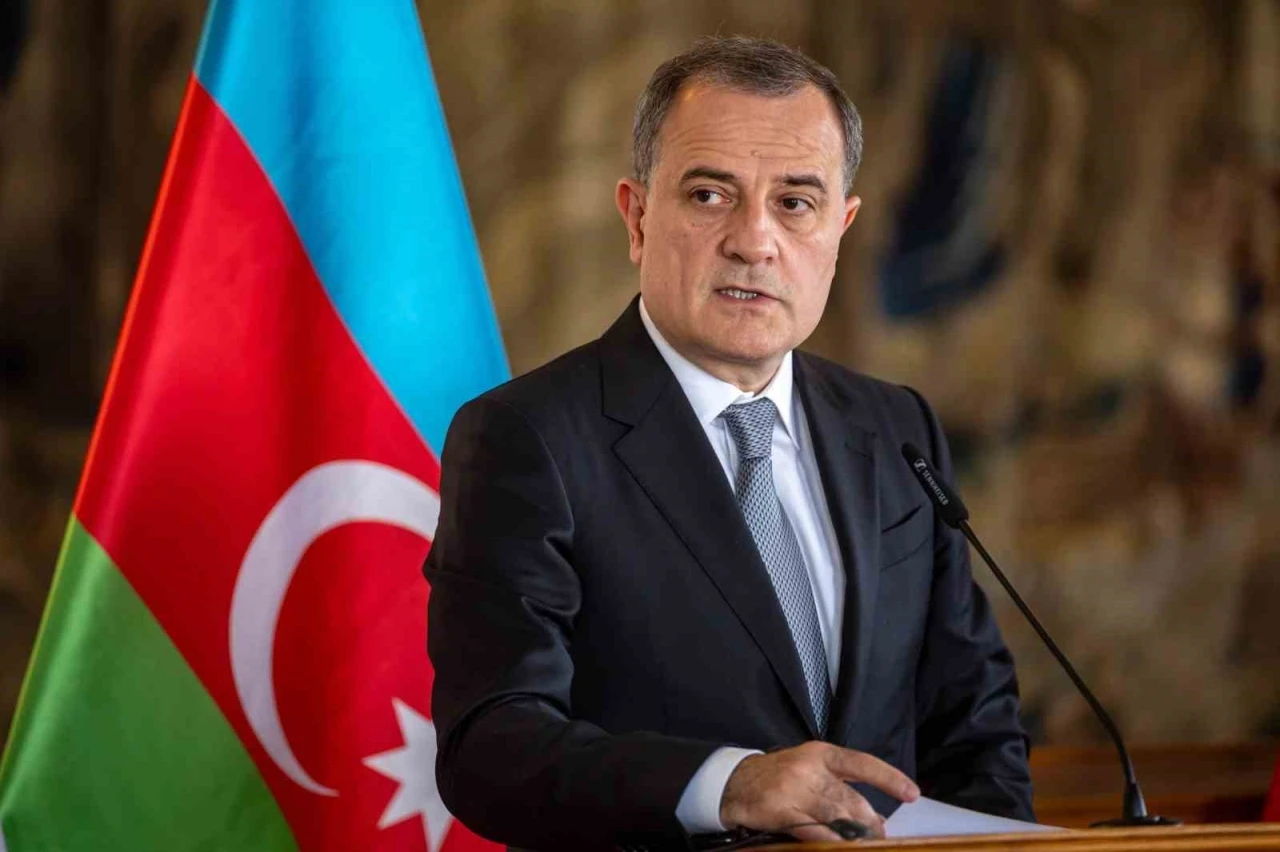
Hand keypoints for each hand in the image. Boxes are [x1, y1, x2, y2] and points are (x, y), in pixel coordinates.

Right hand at [719, 742, 919, 841]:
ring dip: (856, 836)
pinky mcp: (782, 811)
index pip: (862, 763)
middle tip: (880, 837)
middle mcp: (809, 768)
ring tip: (865, 843)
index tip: (912, 794)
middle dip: (871, 823)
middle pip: (851, 799)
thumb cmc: (778, 778)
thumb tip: (876, 818)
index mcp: (820, 754)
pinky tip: (840, 847)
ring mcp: (795, 790)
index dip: (889, 779)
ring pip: (837, 816)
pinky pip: (816, 832)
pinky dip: (833, 843)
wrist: (733, 783)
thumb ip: (840, 790)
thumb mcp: (809, 772)